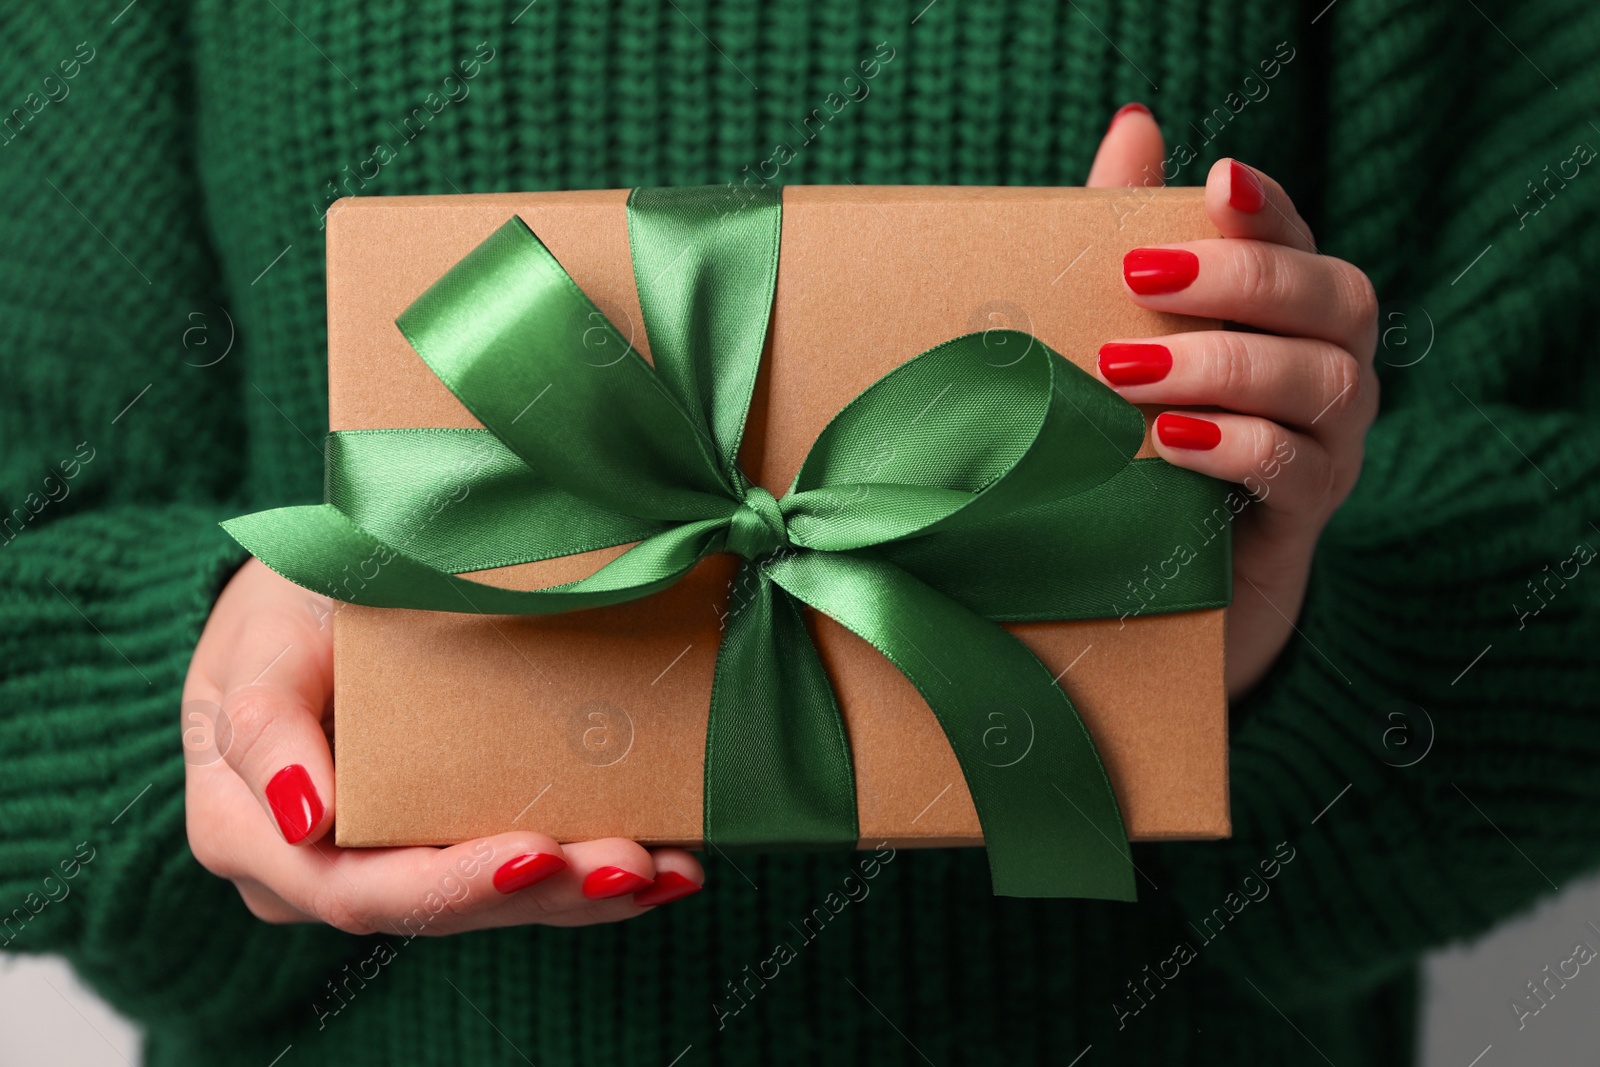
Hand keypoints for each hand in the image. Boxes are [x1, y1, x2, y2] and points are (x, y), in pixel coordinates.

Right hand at [183, 559, 703, 933]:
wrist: (311, 596)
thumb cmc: (284, 609)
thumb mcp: (259, 640)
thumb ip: (263, 721)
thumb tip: (305, 813)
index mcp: (254, 834)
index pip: (357, 888)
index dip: (452, 883)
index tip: (540, 849)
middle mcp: (322, 870)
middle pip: (441, 909)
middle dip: (547, 892)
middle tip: (632, 862)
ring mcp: (391, 862)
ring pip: (494, 902)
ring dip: (588, 891)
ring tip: (669, 867)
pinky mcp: (450, 842)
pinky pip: (522, 873)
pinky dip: (596, 870)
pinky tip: (670, 863)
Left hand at [1087, 105, 1378, 696]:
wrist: (1160, 581)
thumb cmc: (1141, 438)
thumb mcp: (1123, 337)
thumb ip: (1131, 236)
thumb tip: (1135, 124)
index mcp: (1290, 314)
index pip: (1299, 240)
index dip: (1267, 209)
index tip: (1215, 182)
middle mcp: (1331, 366)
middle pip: (1334, 296)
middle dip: (1243, 278)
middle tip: (1143, 275)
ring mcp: (1332, 442)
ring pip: (1322, 379)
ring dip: (1225, 364)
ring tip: (1128, 369)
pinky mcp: (1306, 516)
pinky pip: (1297, 468)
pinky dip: (1235, 446)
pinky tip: (1169, 441)